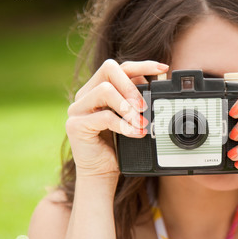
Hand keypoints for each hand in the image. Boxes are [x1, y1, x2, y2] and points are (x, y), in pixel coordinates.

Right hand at [65, 59, 168, 180]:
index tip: (162, 68)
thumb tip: (154, 83)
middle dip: (131, 85)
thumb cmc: (117, 146)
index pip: (118, 67)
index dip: (141, 65)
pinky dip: (124, 125)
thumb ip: (136, 101)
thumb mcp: (130, 118)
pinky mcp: (75, 125)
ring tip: (141, 123)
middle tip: (145, 105)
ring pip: (104, 90)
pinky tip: (135, 134)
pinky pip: (103, 117)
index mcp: (97, 88)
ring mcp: (77, 109)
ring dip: (128, 107)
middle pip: (108, 69)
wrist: (101, 173)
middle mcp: (85, 95)